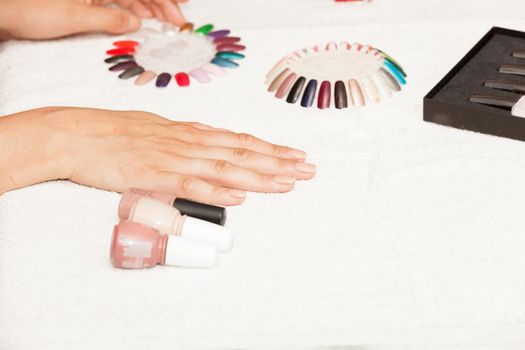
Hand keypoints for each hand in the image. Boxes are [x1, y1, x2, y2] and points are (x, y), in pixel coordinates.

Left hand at [0, 0, 186, 39]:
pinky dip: (131, 11)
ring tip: (165, 23)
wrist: (4, 12)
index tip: (184, 3)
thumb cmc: (34, 10)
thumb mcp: (76, 17)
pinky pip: (117, 2)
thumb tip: (136, 23)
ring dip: (149, 8)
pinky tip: (141, 20)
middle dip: (161, 4)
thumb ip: (110, 19)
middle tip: (178, 22)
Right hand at [0, 108, 315, 205]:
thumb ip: (185, 135)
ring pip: (224, 167)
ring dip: (259, 175)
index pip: (239, 141)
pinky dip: (217, 190)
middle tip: (308, 168)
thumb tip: (209, 135)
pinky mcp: (154, 175)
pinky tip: (240, 196)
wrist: (77, 134)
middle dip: (278, 162)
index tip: (295, 155)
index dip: (270, 149)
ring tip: (288, 181)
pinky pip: (190, 185)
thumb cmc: (114, 132)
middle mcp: (188, 143)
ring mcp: (173, 158)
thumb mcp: (157, 128)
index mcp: (190, 134)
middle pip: (241, 153)